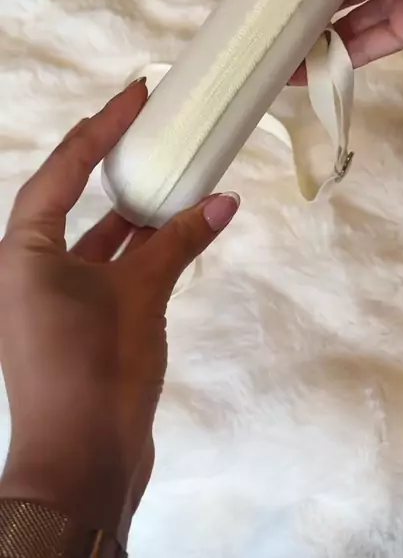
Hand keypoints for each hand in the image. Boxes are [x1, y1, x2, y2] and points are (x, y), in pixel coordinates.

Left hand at [0, 79, 238, 543]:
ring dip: (133, 210)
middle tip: (148, 124)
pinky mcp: (79, 321)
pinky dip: (142, 250)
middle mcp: (29, 268)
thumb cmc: (95, 368)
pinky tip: (178, 231)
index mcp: (24, 252)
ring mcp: (53, 297)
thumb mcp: (138, 293)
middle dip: (111, 162)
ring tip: (171, 171)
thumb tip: (224, 202)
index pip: (62, 170)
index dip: (99, 128)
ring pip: (95, 236)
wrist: (84, 462)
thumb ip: (178, 243)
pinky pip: (110, 268)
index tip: (135, 96)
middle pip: (73, 198)